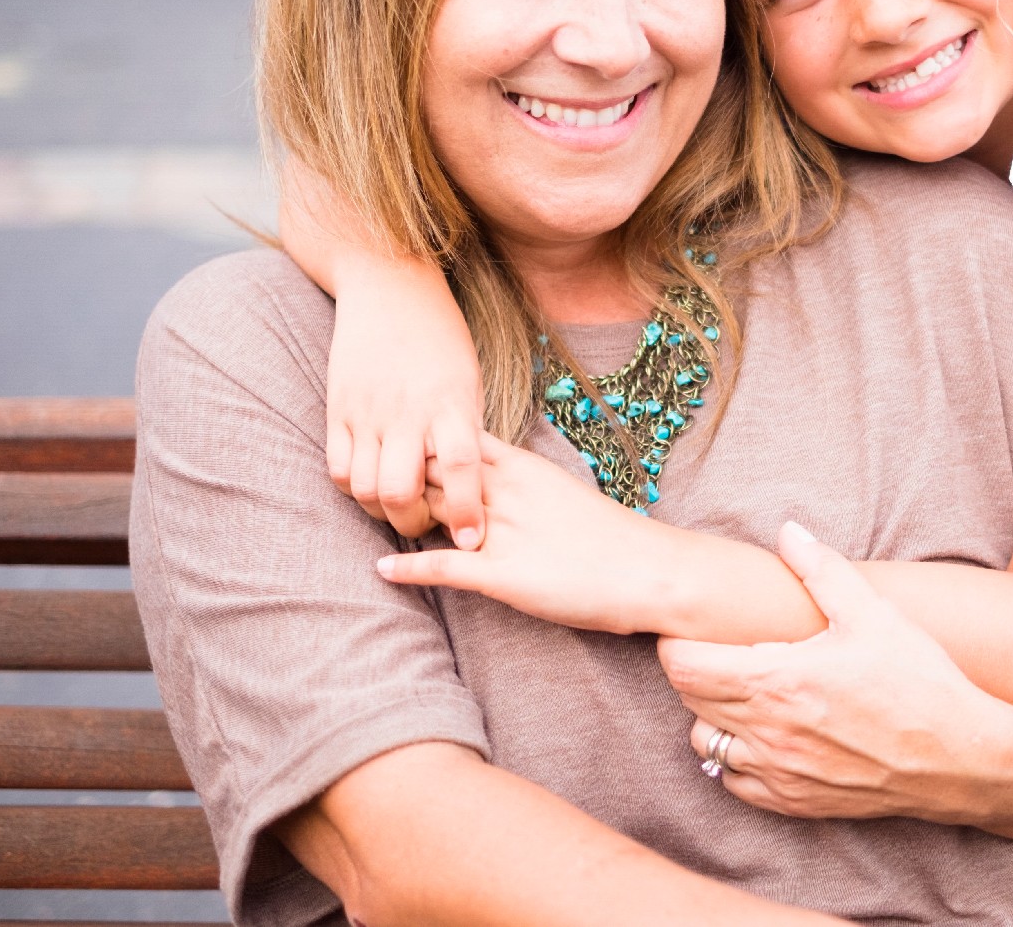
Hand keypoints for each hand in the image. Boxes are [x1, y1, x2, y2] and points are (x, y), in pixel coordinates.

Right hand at [323, 256, 485, 547]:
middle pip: (401, 493)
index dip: (464, 510)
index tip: (471, 540)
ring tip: (401, 509)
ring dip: (382, 512)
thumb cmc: (441, 336)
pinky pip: (338, 470)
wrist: (389, 286)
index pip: (459, 467)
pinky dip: (354, 489)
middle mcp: (406, 411)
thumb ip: (467, 430)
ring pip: (365, 490)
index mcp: (450, 401)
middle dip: (415, 525)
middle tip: (429, 525)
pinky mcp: (337, 410)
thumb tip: (475, 485)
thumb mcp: (470, 380)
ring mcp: (367, 412)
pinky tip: (372, 484)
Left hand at [377, 434, 687, 636]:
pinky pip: (445, 567)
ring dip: (397, 513)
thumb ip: (522, 484)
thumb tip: (489, 480)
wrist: (649, 570)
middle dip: (397, 467)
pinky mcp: (503, 576)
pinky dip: (410, 568)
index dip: (422, 437)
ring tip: (364, 514)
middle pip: (433, 468)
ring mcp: (501, 533)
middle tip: (363, 471)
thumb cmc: (611, 536)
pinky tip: (383, 571)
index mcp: (523, 468)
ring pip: (432, 510)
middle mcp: (506, 493)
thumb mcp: (560, 492)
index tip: (394, 436)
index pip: (455, 439)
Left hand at [659, 522, 1012, 823]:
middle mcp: (767, 734)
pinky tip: (767, 734)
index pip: (684, 667)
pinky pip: (734, 782)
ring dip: (713, 715)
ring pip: (704, 743)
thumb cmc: (920, 682)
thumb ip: (822, 569)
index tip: (695, 630)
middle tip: (726, 650)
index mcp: (777, 682)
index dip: (678, 644)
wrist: (962, 758)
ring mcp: (779, 774)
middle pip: (689, 701)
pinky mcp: (795, 803)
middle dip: (697, 671)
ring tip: (748, 692)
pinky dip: (736, 758)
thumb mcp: (874, 613)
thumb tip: (787, 532)